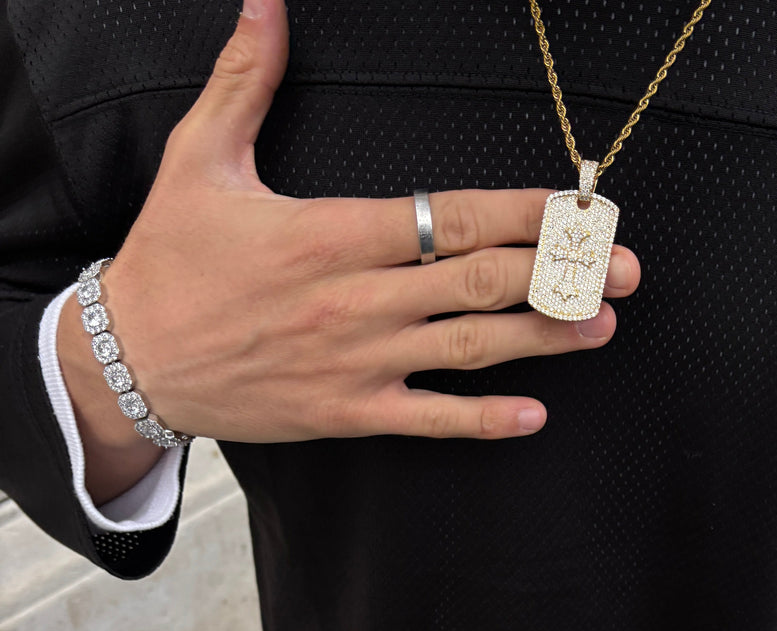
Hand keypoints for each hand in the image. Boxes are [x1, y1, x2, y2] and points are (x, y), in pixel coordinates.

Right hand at [89, 0, 638, 449]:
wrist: (131, 359)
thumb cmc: (170, 263)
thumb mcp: (199, 161)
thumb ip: (243, 83)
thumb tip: (266, 4)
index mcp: (331, 233)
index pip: (450, 216)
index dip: (524, 212)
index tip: (580, 210)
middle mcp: (355, 299)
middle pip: (478, 282)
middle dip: (559, 274)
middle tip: (623, 271)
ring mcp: (356, 362)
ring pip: (467, 349)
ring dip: (541, 339)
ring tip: (601, 328)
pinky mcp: (345, 412)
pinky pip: (426, 420)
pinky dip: (480, 420)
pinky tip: (532, 416)